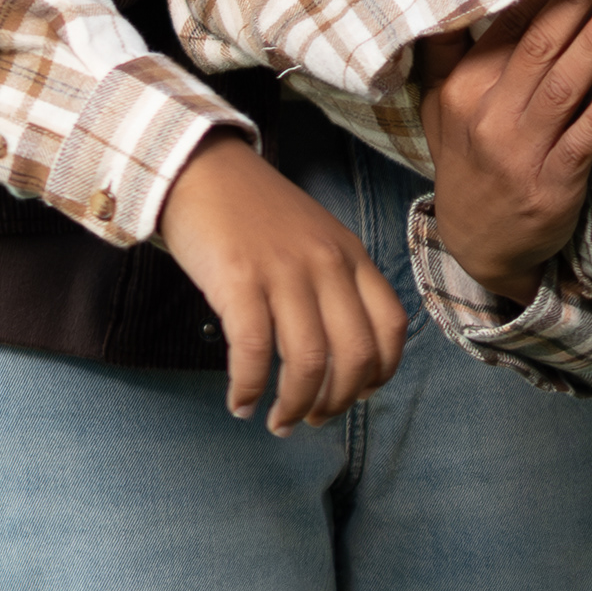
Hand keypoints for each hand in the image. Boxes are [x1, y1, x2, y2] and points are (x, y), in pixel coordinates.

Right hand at [154, 135, 407, 433]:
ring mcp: (284, 271)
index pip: (390, 327)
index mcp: (351, 255)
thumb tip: (339, 354)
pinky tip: (240, 403)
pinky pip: (254, 352)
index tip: (355, 395)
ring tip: (278, 422)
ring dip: (295, 406)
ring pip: (308, 361)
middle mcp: (327, 264)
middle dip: (337, 402)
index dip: (379, 373)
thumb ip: (335, 283)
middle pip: (355, 354)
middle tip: (314, 421)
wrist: (200, 168)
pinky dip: (249, 389)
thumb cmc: (254, 213)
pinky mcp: (238, 280)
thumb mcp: (315, 238)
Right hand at [412, 0, 591, 303]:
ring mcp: (521, 154)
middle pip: (538, 50)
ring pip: (561, 91)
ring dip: (591, 49)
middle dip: (573, 6)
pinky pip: (577, 148)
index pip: (507, 27)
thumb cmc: (468, 164)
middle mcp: (490, 118)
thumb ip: (444, 56)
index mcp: (465, 91)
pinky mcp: (552, 187)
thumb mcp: (440, 111)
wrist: (479, 247)